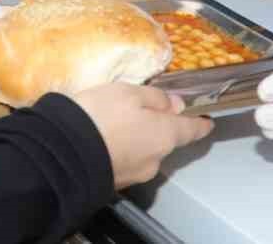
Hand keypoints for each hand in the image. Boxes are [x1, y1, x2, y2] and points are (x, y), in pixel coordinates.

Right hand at [70, 83, 212, 188]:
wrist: (64, 153)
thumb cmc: (101, 116)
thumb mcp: (129, 92)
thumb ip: (157, 97)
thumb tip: (176, 105)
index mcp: (165, 134)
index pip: (193, 130)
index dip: (201, 122)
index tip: (207, 119)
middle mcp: (156, 159)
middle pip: (166, 139)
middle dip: (158, 126)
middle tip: (141, 108)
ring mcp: (137, 173)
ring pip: (145, 150)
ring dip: (138, 137)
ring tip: (116, 121)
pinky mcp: (117, 181)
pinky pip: (126, 159)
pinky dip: (122, 147)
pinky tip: (105, 136)